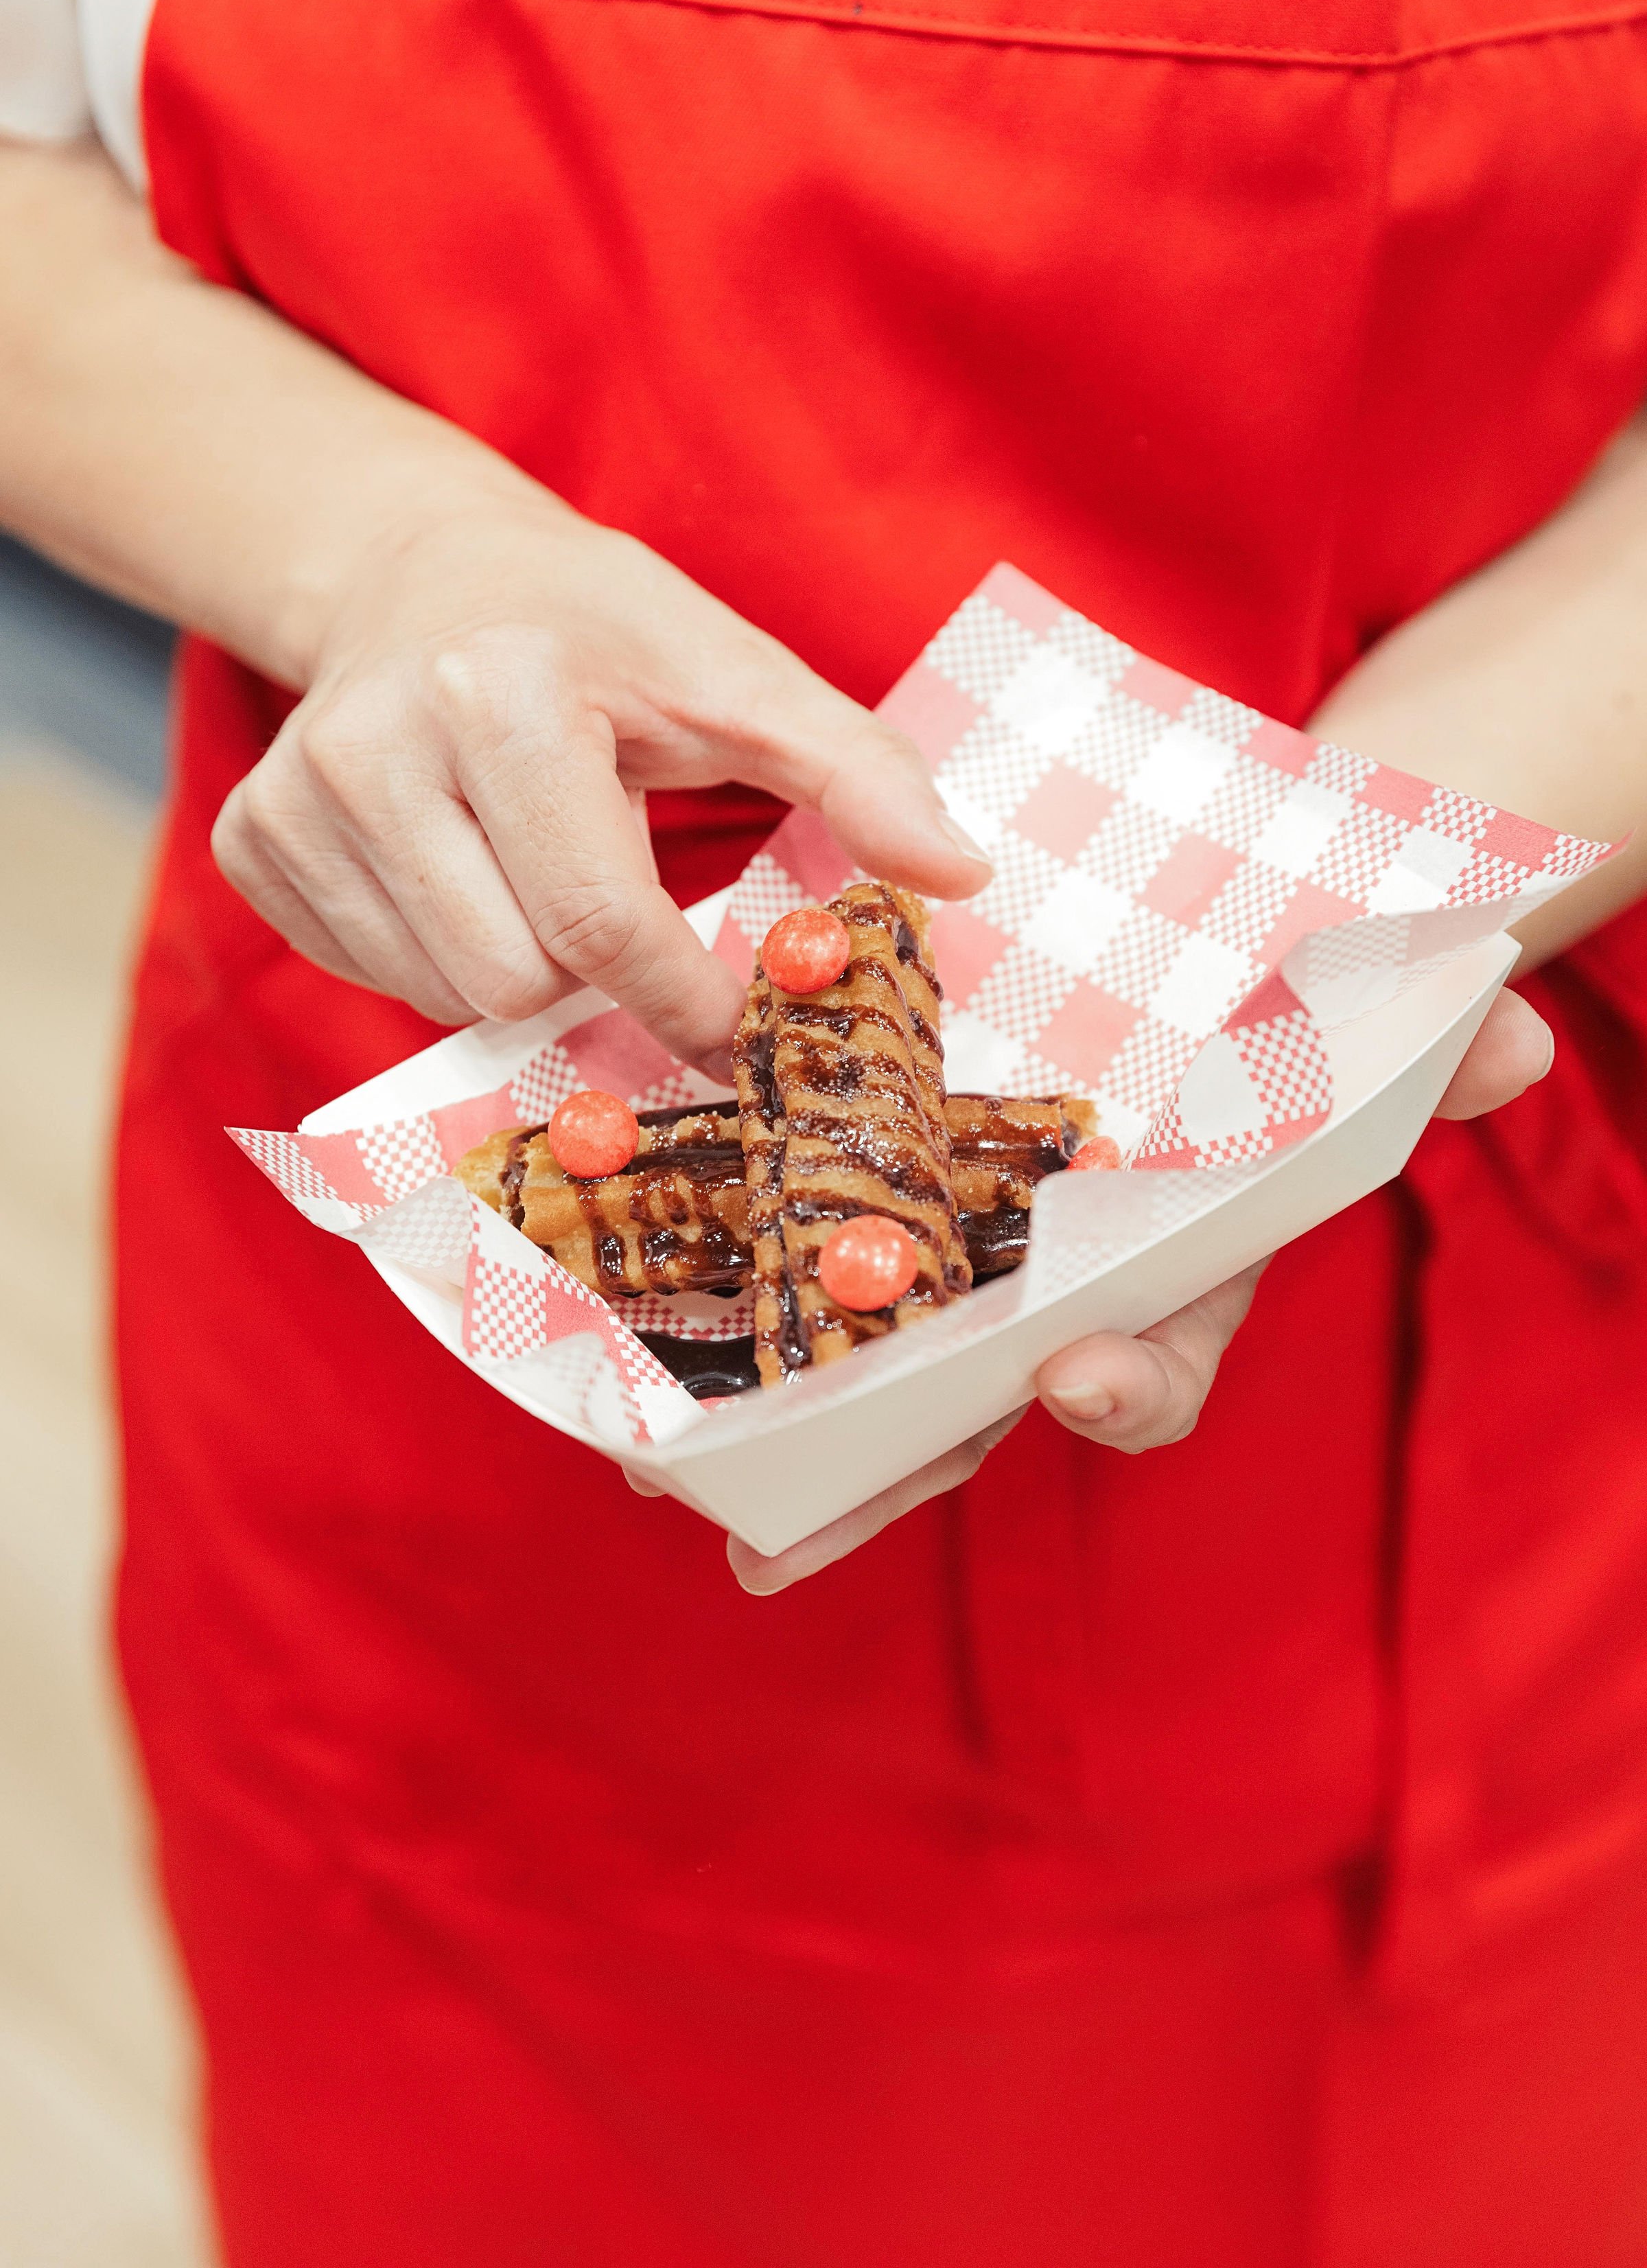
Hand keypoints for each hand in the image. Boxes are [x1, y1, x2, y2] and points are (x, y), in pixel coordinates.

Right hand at [211, 496, 990, 1065]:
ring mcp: (293, 801)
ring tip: (539, 869)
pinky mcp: (251, 843)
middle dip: (596, 979)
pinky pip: (374, 979)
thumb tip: (962, 877)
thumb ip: (856, 770)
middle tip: (628, 911)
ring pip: (441, 997)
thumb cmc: (597, 627)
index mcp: (504, 692)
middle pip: (514, 981)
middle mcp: (373, 745)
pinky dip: (441, 957)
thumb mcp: (735, 669)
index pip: (601, 924)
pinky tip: (464, 872)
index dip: (689, 1003)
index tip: (745, 1033)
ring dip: (521, 971)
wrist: (422, 570)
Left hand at [714, 981, 1555, 1591]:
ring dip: (782, 1452)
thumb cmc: (1264, 1028)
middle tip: (774, 1547)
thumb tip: (1515, 1035)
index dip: (1126, 1385)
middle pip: (971, 1418)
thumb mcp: (1343, 1026)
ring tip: (678, 1499)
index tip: (1073, 1376)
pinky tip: (641, 1375)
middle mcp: (1054, 1306)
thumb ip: (1430, 1044)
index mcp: (1169, 1281)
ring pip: (870, 1384)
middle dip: (884, 1480)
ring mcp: (958, 1278)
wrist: (1190, 977)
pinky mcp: (875, 1224)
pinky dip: (738, 1335)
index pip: (1157, 1360)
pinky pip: (806, 1294)